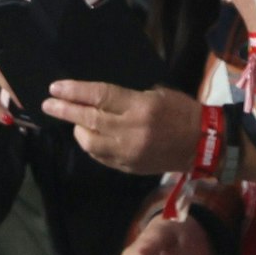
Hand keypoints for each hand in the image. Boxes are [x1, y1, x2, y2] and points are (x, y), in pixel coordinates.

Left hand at [41, 82, 201, 174]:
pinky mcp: (130, 166)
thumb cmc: (184, 113)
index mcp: (141, 108)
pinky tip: (90, 138)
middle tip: (49, 105)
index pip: (100, 96)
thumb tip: (97, 98)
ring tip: (75, 123)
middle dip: (65, 110)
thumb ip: (128, 97)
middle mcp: (133, 130)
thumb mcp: (158, 95)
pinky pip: (101, 156)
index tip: (55, 88)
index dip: (74, 92)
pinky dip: (92, 146)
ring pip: (90, 142)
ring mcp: (130, 151)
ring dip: (78, 131)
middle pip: (89, 119)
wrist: (206, 145)